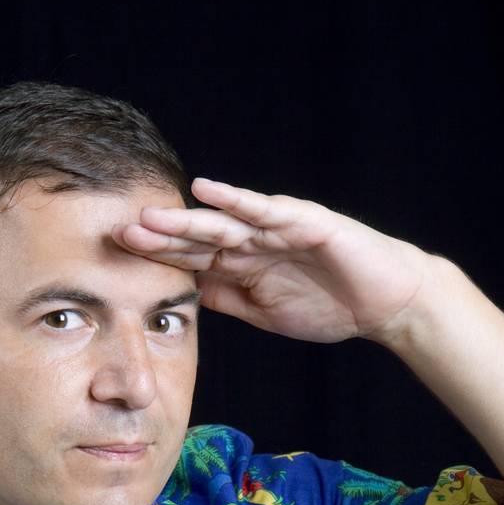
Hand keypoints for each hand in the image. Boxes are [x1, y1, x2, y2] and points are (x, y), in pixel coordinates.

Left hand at [110, 176, 434, 343]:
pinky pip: (265, 210)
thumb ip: (227, 300)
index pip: (191, 259)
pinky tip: (207, 190)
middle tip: (118, 232)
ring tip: (149, 216)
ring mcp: (277, 228)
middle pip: (197, 237)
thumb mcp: (265, 313)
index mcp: (243, 264)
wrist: (386, 303)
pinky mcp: (305, 221)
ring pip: (222, 222)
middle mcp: (253, 240)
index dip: (156, 258)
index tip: (117, 260)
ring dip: (185, 219)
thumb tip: (186, 295)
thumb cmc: (331, 305)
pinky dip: (236, 200)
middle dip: (158, 236)